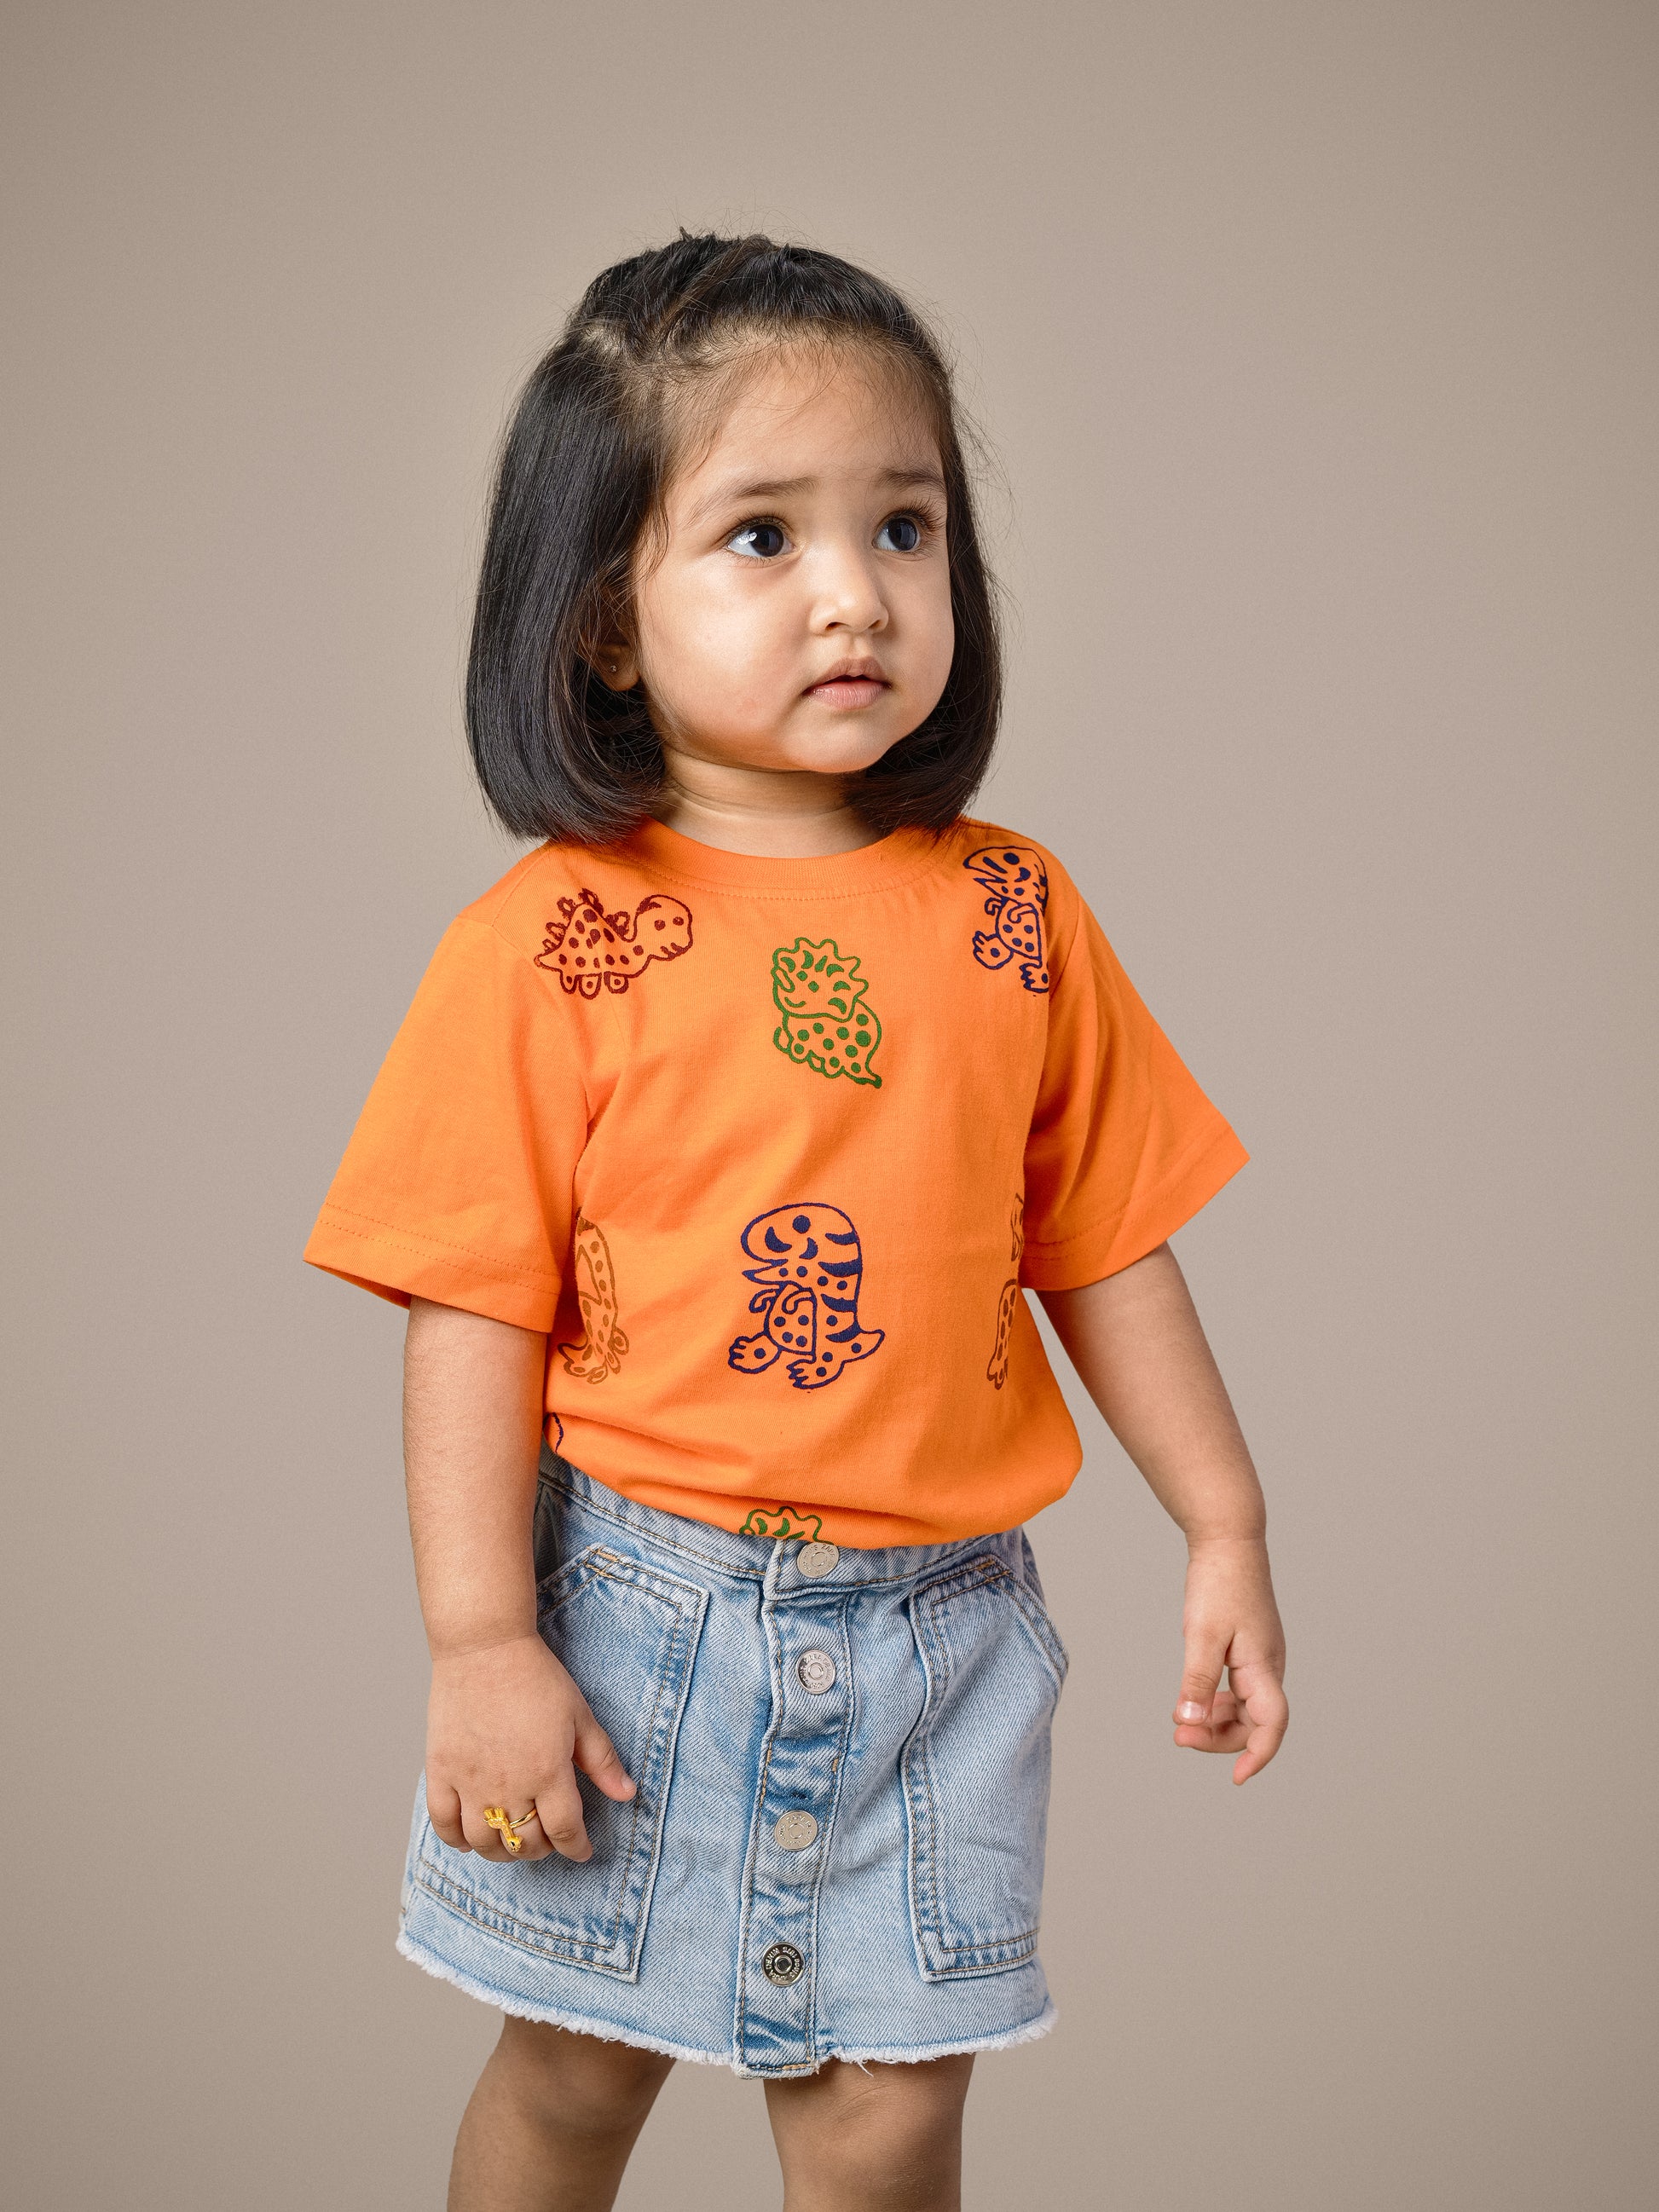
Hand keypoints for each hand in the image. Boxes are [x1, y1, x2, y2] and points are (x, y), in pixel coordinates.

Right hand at [425, 1632, 635, 1860]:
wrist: (485, 1648)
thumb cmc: (536, 1677)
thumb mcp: (580, 1715)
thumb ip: (601, 1760)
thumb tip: (626, 1794)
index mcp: (547, 1773)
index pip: (565, 1831)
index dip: (576, 1847)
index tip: (581, 1849)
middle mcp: (509, 1785)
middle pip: (526, 1842)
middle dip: (543, 1848)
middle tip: (549, 1838)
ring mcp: (470, 1782)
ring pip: (486, 1842)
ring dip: (504, 1851)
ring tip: (513, 1839)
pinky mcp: (441, 1772)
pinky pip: (444, 1824)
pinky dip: (457, 1841)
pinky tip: (472, 1838)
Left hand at [1172, 1536, 1287, 1783]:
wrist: (1230, 1542)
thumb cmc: (1219, 1583)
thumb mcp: (1202, 1634)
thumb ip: (1196, 1680)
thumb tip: (1189, 1721)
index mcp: (1263, 1666)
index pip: (1272, 1724)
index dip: (1258, 1756)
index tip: (1236, 1778)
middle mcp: (1269, 1667)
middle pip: (1255, 1723)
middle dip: (1219, 1738)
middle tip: (1178, 1734)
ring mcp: (1261, 1659)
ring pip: (1245, 1708)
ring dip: (1216, 1722)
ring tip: (1181, 1721)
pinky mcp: (1250, 1651)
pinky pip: (1239, 1691)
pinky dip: (1218, 1703)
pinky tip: (1195, 1701)